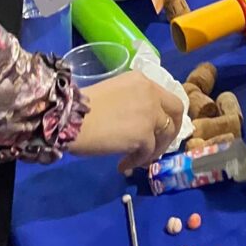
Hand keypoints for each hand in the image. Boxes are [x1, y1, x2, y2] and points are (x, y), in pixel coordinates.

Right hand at [69, 70, 185, 171]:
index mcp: (141, 80)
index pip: (165, 96)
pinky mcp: (145, 135)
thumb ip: (131, 102)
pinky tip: (123, 165)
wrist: (70, 119)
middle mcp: (151, 93)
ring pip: (166, 135)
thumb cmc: (81, 107)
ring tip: (137, 160)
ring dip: (154, 150)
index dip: (164, 113)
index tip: (157, 127)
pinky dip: (137, 161)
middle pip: (176, 111)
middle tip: (161, 144)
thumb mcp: (113, 94)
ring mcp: (151, 114)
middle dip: (173, 129)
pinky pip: (148, 152)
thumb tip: (137, 123)